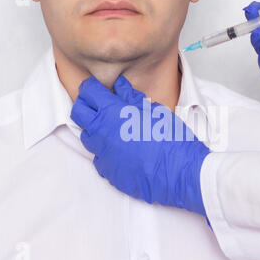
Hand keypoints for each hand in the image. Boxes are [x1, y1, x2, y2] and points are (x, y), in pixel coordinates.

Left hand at [70, 76, 210, 216]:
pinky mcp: (109, 173)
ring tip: (112, 129)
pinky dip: (105, 152)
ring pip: (87, 137)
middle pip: (79, 113)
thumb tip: (120, 87)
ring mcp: (103, 155)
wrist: (181, 173)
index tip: (96, 88)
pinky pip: (99, 158)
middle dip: (85, 106)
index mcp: (114, 114)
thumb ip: (132, 98)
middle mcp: (102, 134)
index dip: (91, 87)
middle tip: (99, 105)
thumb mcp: (156, 112)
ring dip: (95, 130)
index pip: (88, 93)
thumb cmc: (173, 140)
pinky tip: (121, 150)